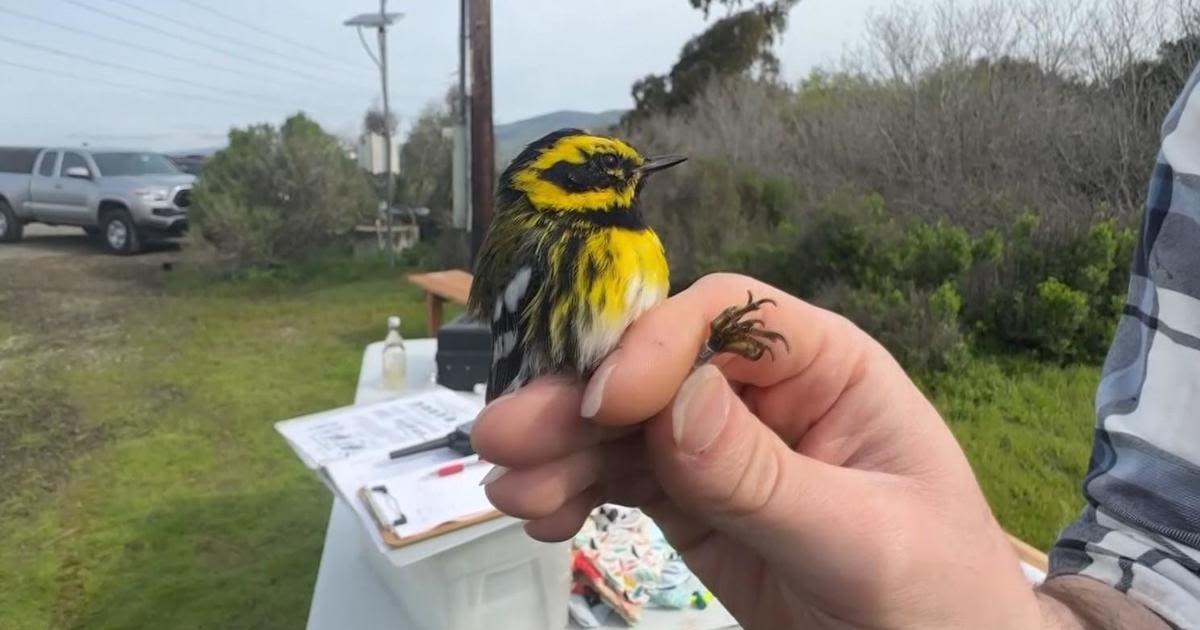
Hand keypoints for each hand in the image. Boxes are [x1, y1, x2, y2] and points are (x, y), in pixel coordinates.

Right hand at [471, 274, 1043, 628]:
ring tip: (510, 492)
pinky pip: (621, 480)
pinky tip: (540, 512)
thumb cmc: (936, 594)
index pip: (728, 318)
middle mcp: (761, 393)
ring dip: (561, 450)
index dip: (659, 344)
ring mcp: (719, 449)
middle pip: (655, 369)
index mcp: (825, 367)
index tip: (610, 403)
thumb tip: (676, 400)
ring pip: (623, 427)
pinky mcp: (691, 501)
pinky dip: (573, 491)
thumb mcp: (863, 538)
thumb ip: (767, 475)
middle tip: (504, 436)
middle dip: (580, 399)